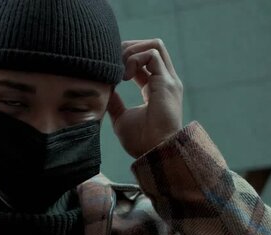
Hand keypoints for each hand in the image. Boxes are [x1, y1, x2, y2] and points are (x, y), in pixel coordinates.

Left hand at [107, 39, 183, 157]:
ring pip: (154, 45)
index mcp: (155, 88)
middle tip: (112, 61)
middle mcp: (165, 80)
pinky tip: (124, 76)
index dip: (125, 58)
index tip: (109, 67)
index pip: (144, 60)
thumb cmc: (141, 141)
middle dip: (129, 47)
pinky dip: (134, 59)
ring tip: (119, 70)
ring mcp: (168, 80)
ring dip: (131, 51)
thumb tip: (102, 89)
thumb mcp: (121, 118)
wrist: (154, 152)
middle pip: (151, 46)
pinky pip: (152, 55)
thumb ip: (114, 102)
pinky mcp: (167, 82)